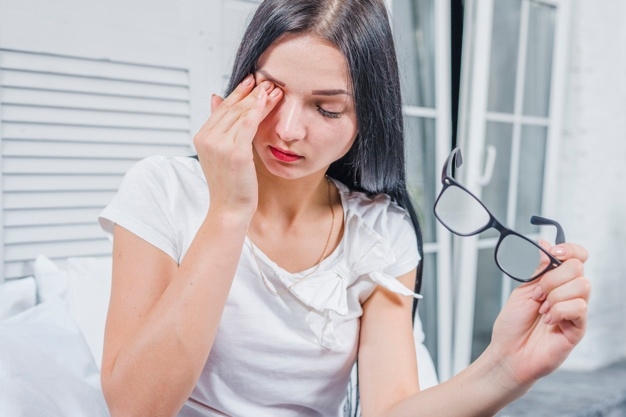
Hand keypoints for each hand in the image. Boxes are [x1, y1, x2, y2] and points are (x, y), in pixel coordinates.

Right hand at [193, 75, 282, 218]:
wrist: (229, 209)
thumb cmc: (229, 184)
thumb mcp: (220, 152)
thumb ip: (218, 125)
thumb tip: (215, 97)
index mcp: (202, 137)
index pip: (222, 108)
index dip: (238, 92)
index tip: (252, 80)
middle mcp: (207, 138)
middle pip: (232, 108)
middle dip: (251, 93)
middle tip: (267, 80)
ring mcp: (220, 145)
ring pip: (241, 114)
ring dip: (258, 99)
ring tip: (273, 88)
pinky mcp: (235, 152)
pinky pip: (248, 124)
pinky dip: (257, 110)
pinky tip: (267, 99)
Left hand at [489, 241, 589, 388]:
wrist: (508, 352)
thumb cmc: (513, 324)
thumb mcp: (522, 289)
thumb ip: (536, 268)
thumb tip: (545, 244)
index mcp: (556, 281)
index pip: (577, 256)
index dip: (569, 250)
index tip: (554, 253)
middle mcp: (569, 293)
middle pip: (578, 268)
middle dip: (552, 278)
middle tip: (537, 294)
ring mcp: (575, 310)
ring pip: (581, 286)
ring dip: (554, 296)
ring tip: (542, 310)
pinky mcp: (578, 327)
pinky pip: (578, 308)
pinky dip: (559, 311)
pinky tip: (549, 320)